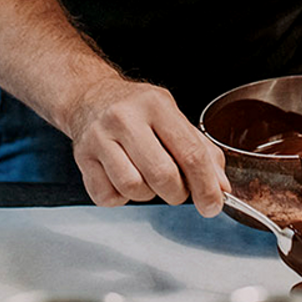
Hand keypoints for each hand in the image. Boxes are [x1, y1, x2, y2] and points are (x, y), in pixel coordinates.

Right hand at [69, 77, 230, 215]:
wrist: (90, 97)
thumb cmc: (137, 108)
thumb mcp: (172, 116)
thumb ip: (200, 149)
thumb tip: (220, 186)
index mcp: (156, 105)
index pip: (190, 152)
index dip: (206, 185)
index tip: (213, 204)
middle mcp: (126, 118)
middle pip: (163, 175)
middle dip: (177, 193)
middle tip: (178, 188)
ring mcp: (100, 137)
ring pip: (134, 188)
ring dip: (147, 194)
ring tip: (147, 176)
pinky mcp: (82, 158)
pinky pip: (109, 197)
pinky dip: (121, 197)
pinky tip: (123, 176)